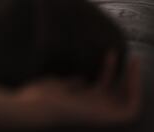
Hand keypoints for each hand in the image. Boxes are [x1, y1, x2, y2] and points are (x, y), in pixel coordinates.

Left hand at [15, 53, 140, 126]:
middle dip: (127, 75)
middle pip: (118, 93)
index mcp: (81, 102)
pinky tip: (133, 70)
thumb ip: (71, 83)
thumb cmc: (39, 96)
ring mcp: (100, 114)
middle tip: (129, 56)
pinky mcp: (106, 117)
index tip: (110, 53)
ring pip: (127, 99)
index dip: (110, 71)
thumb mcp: (59, 85)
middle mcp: (93, 109)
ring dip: (134, 78)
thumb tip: (82, 78)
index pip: (102, 88)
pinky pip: (131, 107)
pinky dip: (136, 90)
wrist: (34, 106)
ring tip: (135, 58)